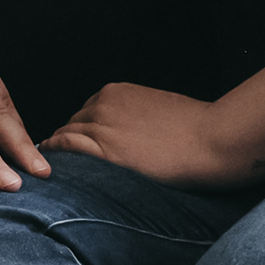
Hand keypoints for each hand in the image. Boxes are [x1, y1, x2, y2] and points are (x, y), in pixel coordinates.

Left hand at [44, 80, 240, 184]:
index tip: (81, 149)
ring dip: (61, 152)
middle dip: (71, 143)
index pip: (85, 113)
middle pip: (73, 125)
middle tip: (67, 164)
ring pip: (66, 136)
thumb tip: (125, 136)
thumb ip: (133, 117)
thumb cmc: (193, 129)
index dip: (83, 133)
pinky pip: (67, 147)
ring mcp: (102, 126)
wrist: (211, 140)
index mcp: (116, 93)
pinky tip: (54, 169)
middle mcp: (103, 104)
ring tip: (57, 171)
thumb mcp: (156, 110)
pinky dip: (56, 155)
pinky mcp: (105, 150)